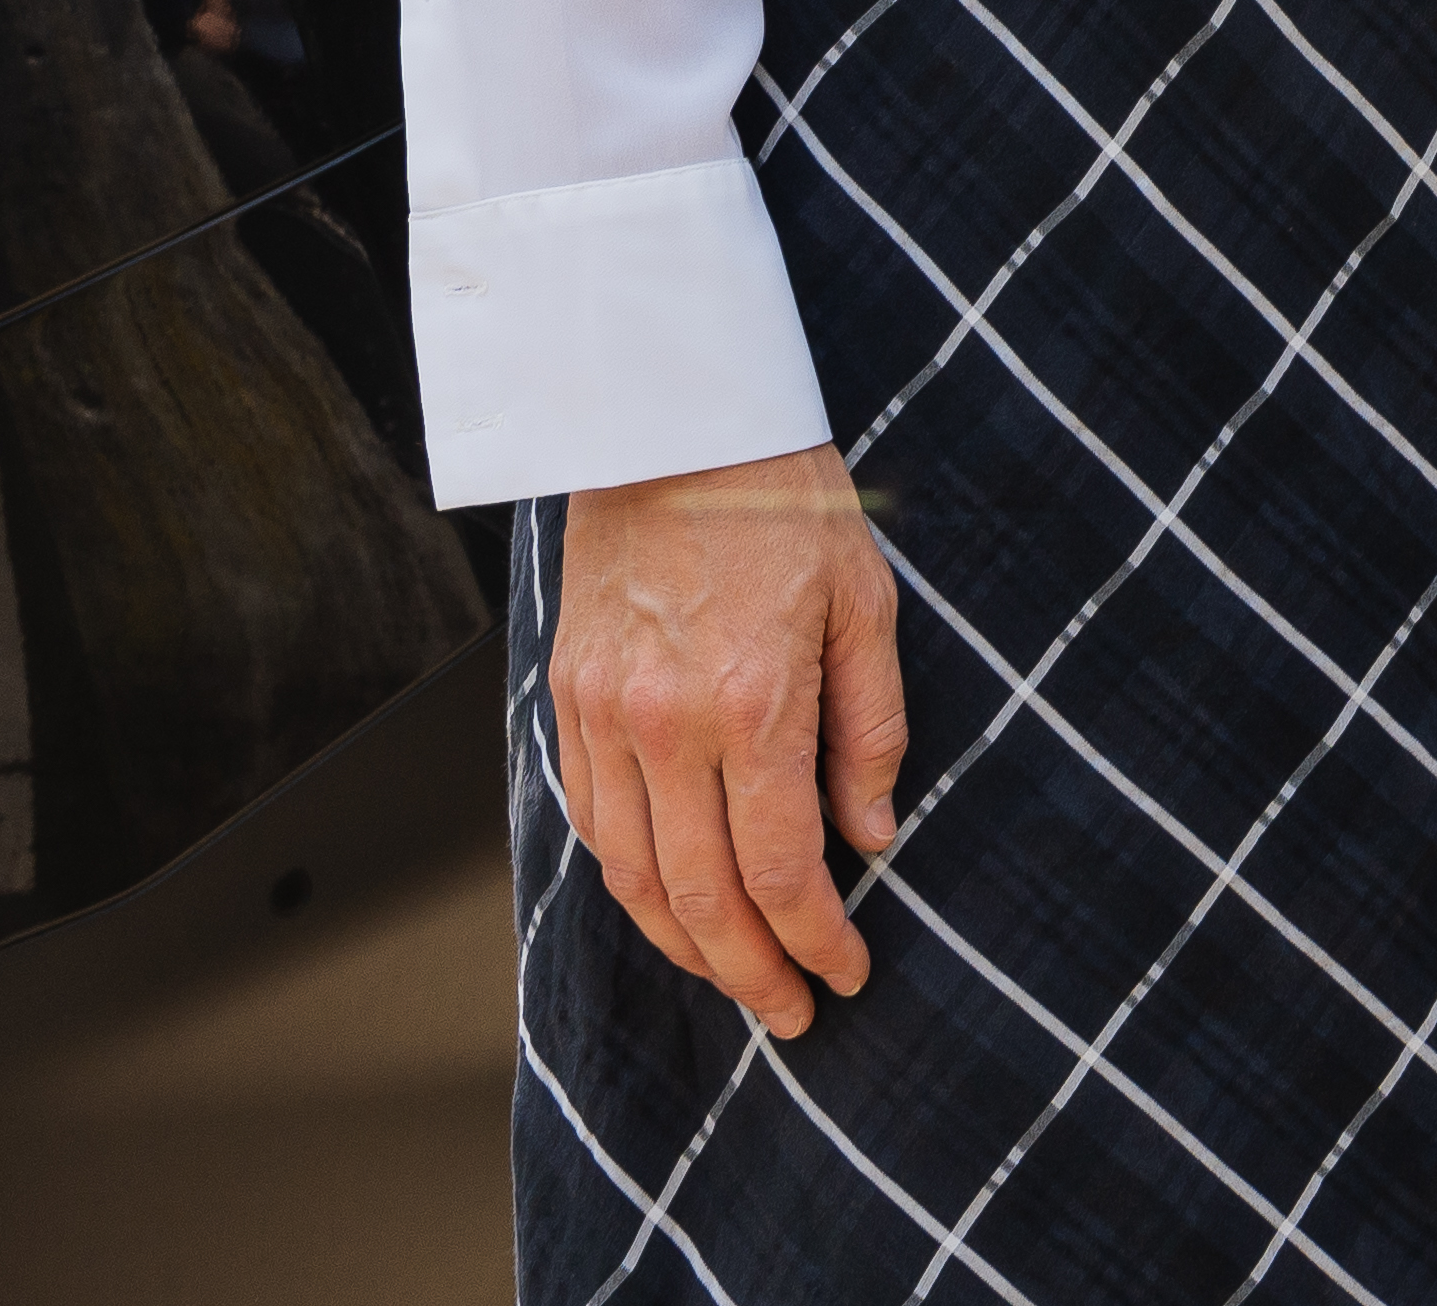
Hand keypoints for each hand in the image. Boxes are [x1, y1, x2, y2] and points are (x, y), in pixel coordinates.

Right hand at [548, 446, 908, 1040]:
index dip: (814, 940)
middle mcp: (664, 725)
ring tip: (738, 977)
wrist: (668, 423)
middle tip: (794, 1014)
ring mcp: (603, 716)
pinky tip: (672, 901)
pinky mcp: (567, 700)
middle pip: (700, 897)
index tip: (847, 975)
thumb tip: (869, 838)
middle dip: (751, 972)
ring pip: (634, 876)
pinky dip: (633, 879)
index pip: (777, 870)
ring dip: (686, 944)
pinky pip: (594, 821)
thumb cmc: (786, 501)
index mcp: (751, 703)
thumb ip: (870, 731)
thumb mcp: (866, 604)